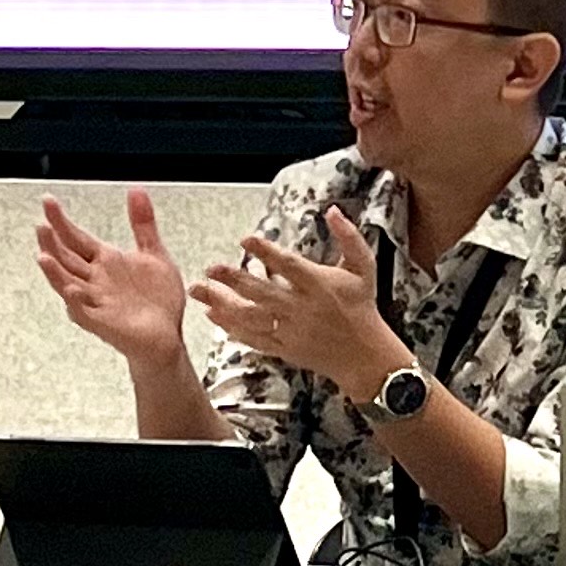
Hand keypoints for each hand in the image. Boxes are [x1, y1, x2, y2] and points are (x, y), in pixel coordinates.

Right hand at [36, 188, 191, 372]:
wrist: (169, 335)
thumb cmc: (158, 300)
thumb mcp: (154, 253)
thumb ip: (142, 224)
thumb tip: (136, 190)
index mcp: (104, 262)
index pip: (76, 238)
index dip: (61, 221)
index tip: (48, 201)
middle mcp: (95, 280)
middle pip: (66, 258)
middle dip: (52, 243)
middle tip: (41, 225)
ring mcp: (96, 302)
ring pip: (67, 284)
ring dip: (54, 272)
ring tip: (42, 256)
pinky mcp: (102, 323)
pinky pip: (83, 313)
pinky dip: (75, 302)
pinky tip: (70, 290)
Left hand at [192, 204, 404, 402]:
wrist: (364, 355)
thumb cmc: (362, 306)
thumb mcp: (364, 267)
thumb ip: (349, 237)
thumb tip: (333, 211)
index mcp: (320, 286)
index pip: (289, 266)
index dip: (267, 252)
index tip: (246, 240)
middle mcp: (302, 309)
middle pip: (263, 293)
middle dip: (234, 280)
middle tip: (211, 268)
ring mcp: (291, 331)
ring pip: (252, 318)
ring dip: (223, 304)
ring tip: (200, 291)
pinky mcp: (284, 348)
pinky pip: (254, 339)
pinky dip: (232, 328)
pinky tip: (213, 316)